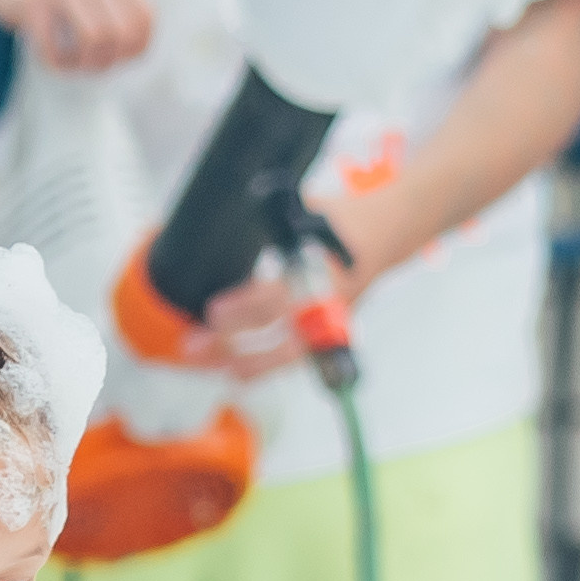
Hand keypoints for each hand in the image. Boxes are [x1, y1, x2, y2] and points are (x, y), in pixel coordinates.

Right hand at [0, 0, 154, 72]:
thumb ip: (120, 8)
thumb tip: (137, 51)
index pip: (145, 17)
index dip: (137, 49)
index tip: (119, 58)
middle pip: (122, 32)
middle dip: (110, 60)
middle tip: (93, 64)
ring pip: (94, 39)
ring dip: (85, 64)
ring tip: (74, 63)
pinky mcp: (31, 1)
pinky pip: (54, 48)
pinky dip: (58, 64)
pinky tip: (54, 60)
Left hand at [176, 186, 399, 378]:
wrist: (384, 232)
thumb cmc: (337, 218)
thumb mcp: (303, 210)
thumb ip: (267, 224)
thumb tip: (214, 225)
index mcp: (318, 266)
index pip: (276, 295)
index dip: (243, 307)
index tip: (212, 312)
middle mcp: (325, 299)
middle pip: (277, 331)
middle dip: (232, 342)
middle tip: (195, 345)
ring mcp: (330, 321)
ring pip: (288, 354)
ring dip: (246, 363)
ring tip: (210, 367)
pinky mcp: (331, 333)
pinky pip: (295, 358)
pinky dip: (265, 366)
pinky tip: (234, 371)